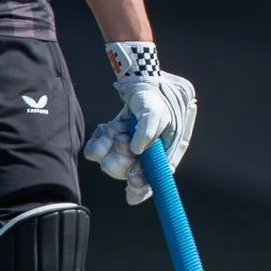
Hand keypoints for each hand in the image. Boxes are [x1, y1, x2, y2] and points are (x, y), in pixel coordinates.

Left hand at [81, 41, 198, 205]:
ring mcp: (135, 142)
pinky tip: (102, 131)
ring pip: (117, 158)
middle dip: (122, 164)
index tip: (132, 195)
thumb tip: (137, 151)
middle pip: (136, 169)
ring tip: (110, 131)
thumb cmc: (154, 92)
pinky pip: (105, 148)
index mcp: (170, 144)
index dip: (146, 186)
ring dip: (109, 149)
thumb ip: (148, 131)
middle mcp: (153, 147)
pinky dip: (100, 141)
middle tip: (113, 157)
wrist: (138, 75)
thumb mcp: (156, 110)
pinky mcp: (121, 136)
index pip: (161, 172)